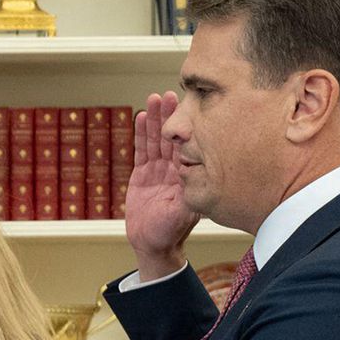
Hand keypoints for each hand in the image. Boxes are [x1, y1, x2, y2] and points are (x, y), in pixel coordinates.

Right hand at [125, 91, 200, 279]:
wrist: (152, 245)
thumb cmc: (170, 233)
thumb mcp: (183, 213)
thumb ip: (189, 195)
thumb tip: (198, 178)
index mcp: (189, 176)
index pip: (190, 145)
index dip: (188, 126)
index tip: (189, 107)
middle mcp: (175, 169)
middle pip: (173, 137)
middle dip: (171, 116)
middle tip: (172, 95)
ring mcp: (159, 170)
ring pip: (157, 139)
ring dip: (155, 119)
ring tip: (154, 98)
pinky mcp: (143, 173)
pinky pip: (142, 149)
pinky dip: (141, 133)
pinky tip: (141, 116)